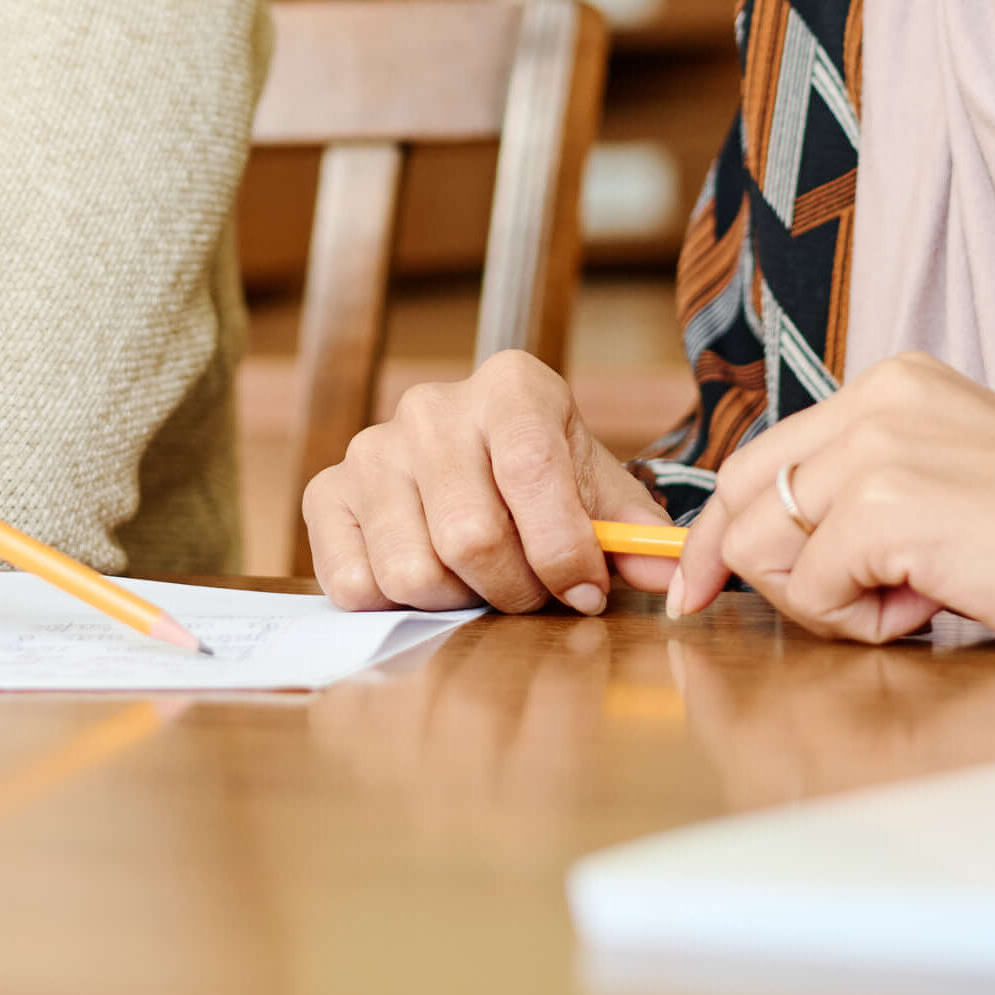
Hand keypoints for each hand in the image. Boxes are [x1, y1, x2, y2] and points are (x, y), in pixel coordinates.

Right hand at [303, 350, 682, 614]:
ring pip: (414, 570)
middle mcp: (431, 406)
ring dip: (458, 601)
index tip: (585, 591)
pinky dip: (396, 606)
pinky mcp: (326, 491)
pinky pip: (354, 583)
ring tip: (480, 583)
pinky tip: (428, 578)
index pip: (533, 474)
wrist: (472, 458)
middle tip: (531, 595)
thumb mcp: (596, 488)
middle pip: (471, 536)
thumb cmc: (541, 479)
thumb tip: (667, 574)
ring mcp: (371, 447)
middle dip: (514, 590)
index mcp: (511, 387)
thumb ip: (633, 531)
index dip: (563, 550)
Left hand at [673, 352, 994, 648]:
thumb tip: (780, 553)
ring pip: (768, 548)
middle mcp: (873, 400)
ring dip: (827, 602)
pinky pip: (814, 588)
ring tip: (916, 601)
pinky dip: (860, 622)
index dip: (722, 529)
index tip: (701, 585)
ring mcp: (877, 448)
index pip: (762, 456)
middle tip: (815, 621)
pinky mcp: (888, 506)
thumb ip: (870, 493)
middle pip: (742, 496)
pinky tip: (935, 607)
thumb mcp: (952, 478)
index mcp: (889, 386)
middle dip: (744, 572)